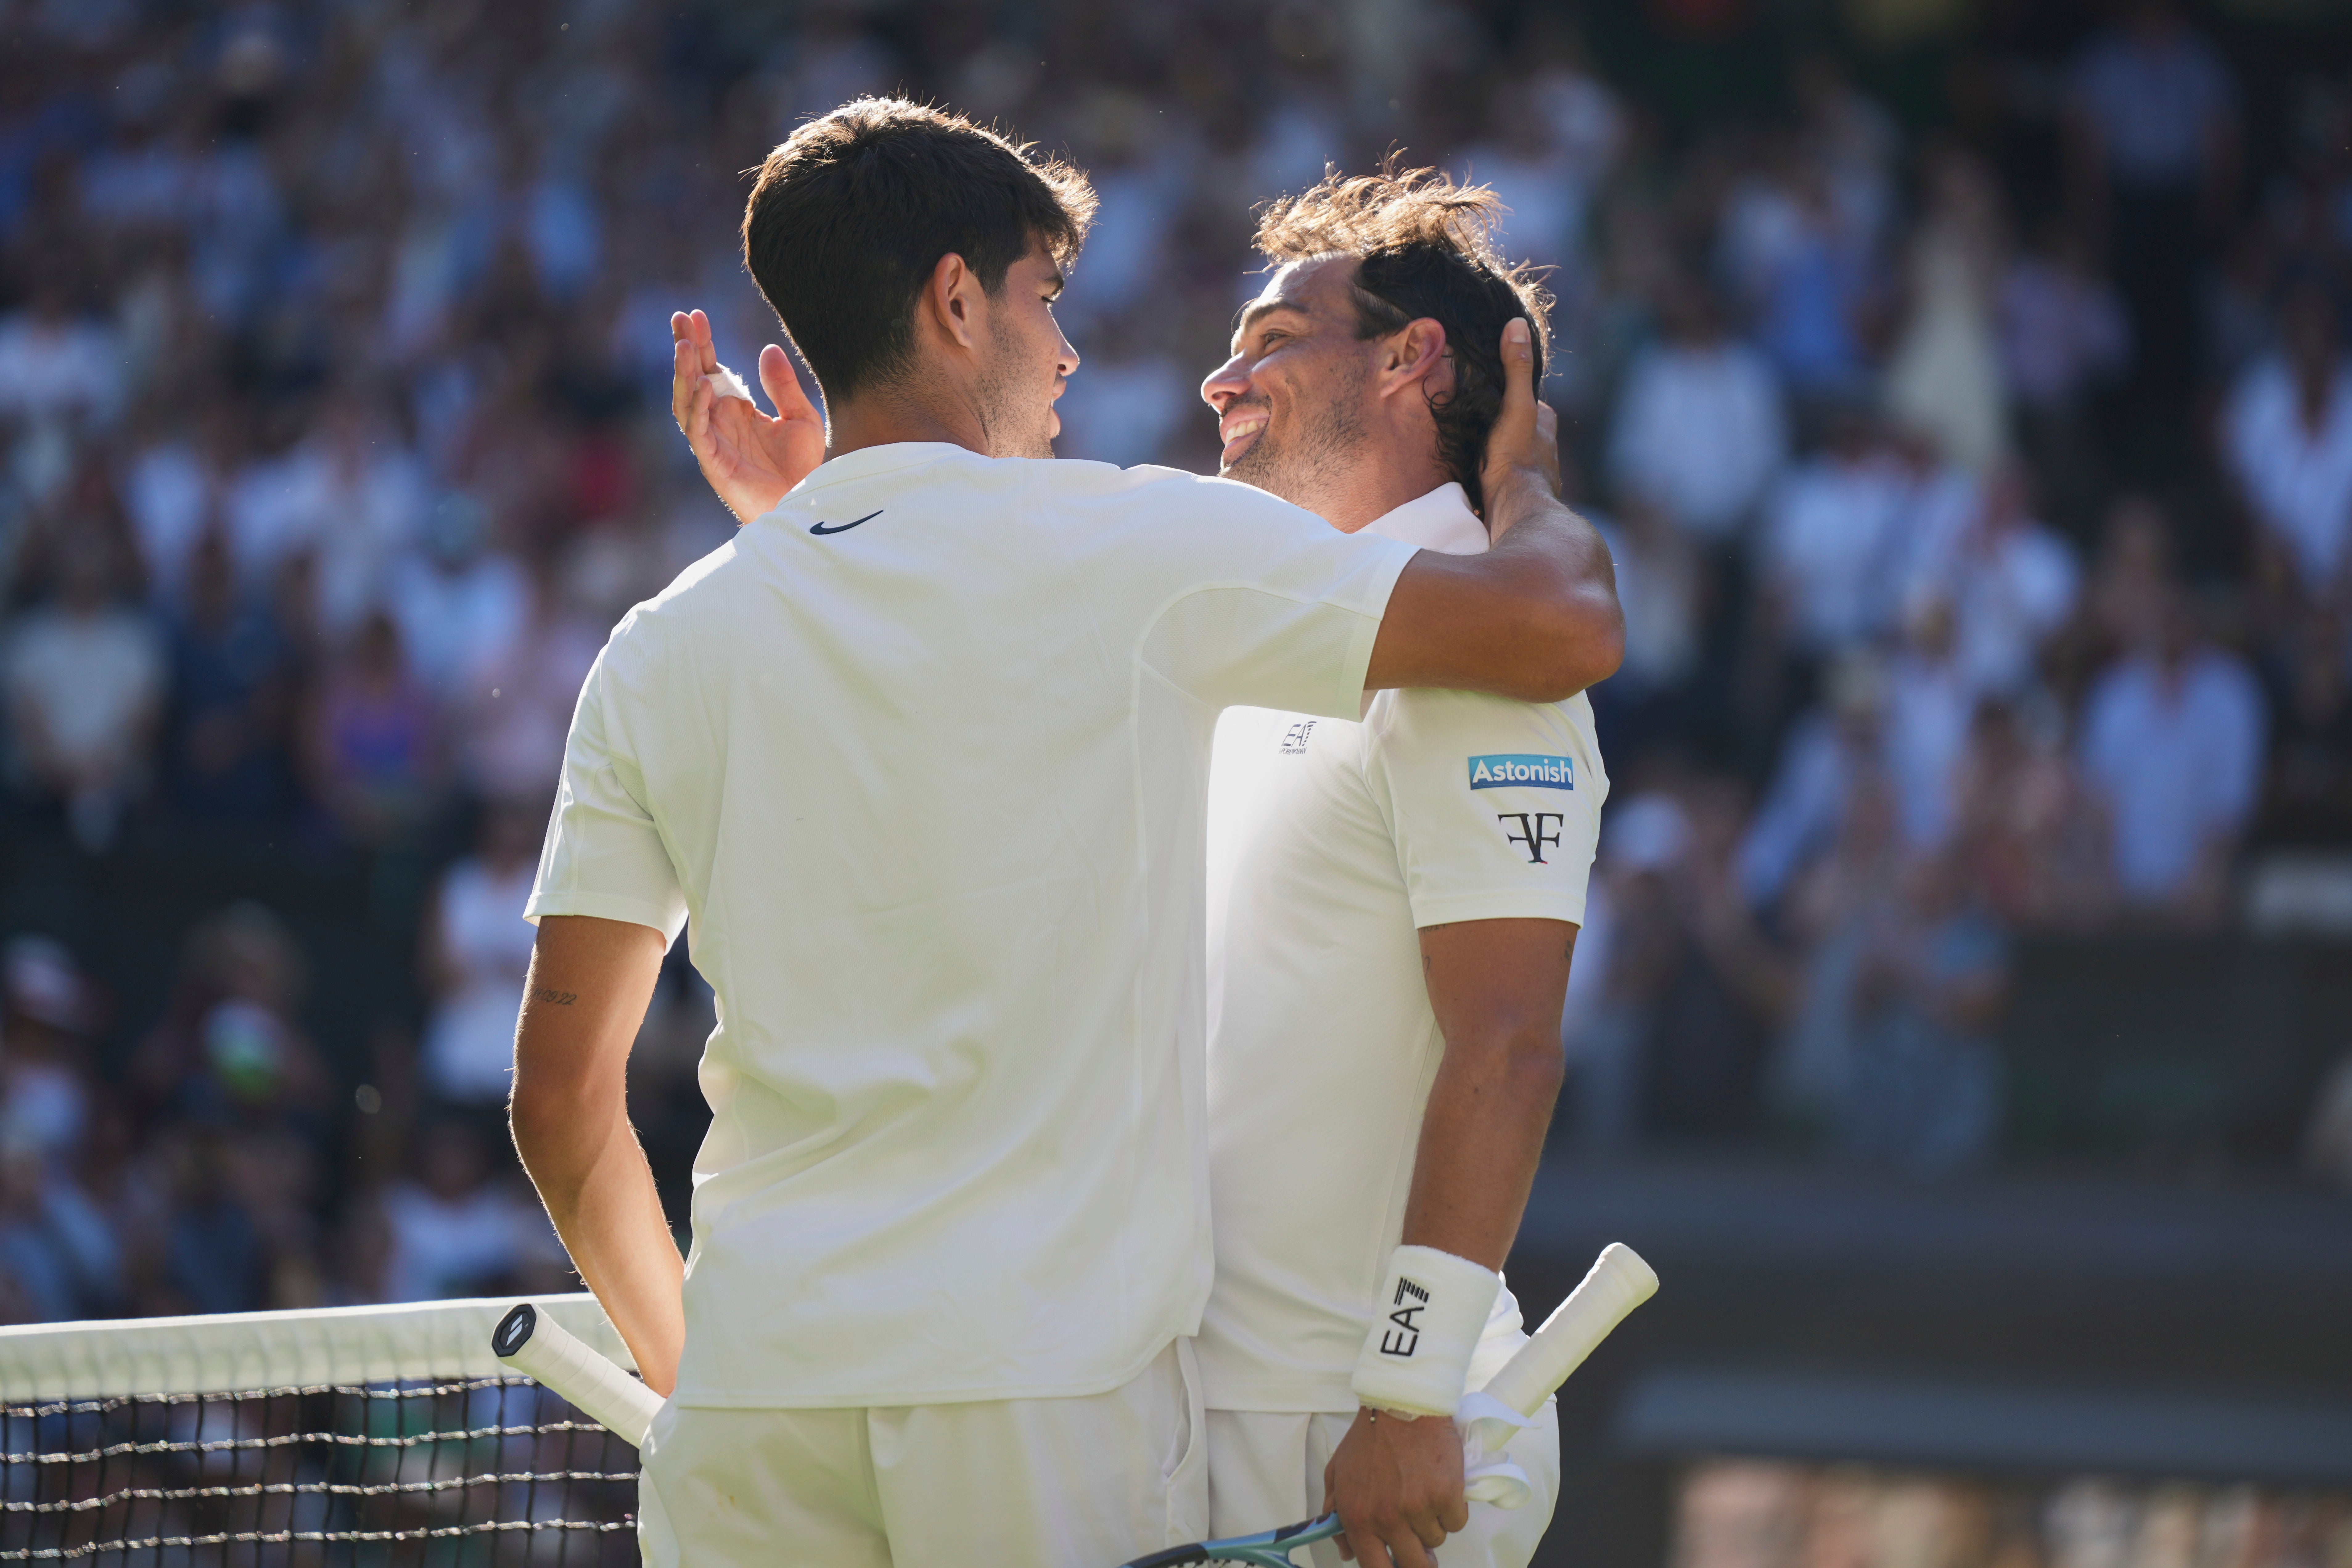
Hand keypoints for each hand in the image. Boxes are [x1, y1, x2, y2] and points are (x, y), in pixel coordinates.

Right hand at [670, 308, 825, 523]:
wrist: (805, 502)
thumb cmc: (801, 467)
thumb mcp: (800, 417)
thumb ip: (783, 385)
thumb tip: (768, 349)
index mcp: (735, 408)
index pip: (711, 368)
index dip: (702, 343)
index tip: (697, 315)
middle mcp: (718, 421)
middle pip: (693, 378)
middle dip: (685, 349)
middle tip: (680, 318)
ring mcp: (712, 441)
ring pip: (687, 402)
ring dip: (684, 374)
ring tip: (684, 346)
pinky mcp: (713, 461)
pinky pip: (698, 431)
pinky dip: (698, 408)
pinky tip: (703, 385)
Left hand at [1323, 1407, 1466, 1567]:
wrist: (1402, 1402)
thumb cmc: (1368, 1438)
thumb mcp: (1337, 1473)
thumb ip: (1334, 1514)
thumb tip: (1346, 1552)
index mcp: (1358, 1517)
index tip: (1398, 1561)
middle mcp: (1387, 1518)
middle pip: (1414, 1564)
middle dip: (1420, 1556)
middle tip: (1421, 1538)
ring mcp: (1419, 1509)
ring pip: (1436, 1539)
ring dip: (1433, 1522)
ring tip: (1425, 1491)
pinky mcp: (1447, 1495)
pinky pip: (1456, 1522)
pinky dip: (1452, 1508)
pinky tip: (1442, 1485)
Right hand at [1476, 318, 1561, 541]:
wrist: (1513, 510)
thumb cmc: (1516, 458)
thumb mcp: (1516, 406)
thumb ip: (1516, 369)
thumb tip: (1516, 324)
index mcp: (1545, 424)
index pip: (1528, 399)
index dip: (1509, 393)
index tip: (1487, 390)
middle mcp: (1544, 447)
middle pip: (1518, 424)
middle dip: (1501, 422)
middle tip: (1474, 418)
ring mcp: (1532, 472)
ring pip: (1511, 449)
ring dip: (1495, 448)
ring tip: (1471, 445)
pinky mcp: (1517, 493)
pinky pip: (1503, 473)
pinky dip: (1492, 470)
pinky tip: (1477, 472)